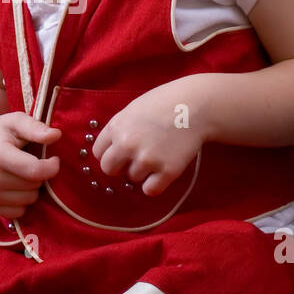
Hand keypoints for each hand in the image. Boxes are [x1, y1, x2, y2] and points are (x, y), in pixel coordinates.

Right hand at [0, 112, 61, 218]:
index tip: (53, 159)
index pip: (36, 171)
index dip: (52, 166)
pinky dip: (21, 201)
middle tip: (29, 162)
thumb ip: (36, 127)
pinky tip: (14, 186)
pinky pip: (19, 212)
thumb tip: (56, 135)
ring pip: (29, 200)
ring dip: (31, 188)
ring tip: (21, 173)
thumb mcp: (16, 121)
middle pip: (34, 187)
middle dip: (38, 175)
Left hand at [91, 83, 209, 195]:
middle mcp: (127, 145)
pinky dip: (154, 184)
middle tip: (134, 160)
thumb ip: (119, 129)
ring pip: (132, 178)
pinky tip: (162, 171)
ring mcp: (147, 159)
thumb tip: (110, 150)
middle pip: (108, 169)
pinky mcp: (167, 171)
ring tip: (157, 155)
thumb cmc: (164, 103)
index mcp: (116, 127)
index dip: (109, 153)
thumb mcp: (133, 109)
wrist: (195, 105)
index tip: (120, 152)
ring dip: (142, 171)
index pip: (98, 152)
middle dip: (119, 167)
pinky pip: (150, 190)